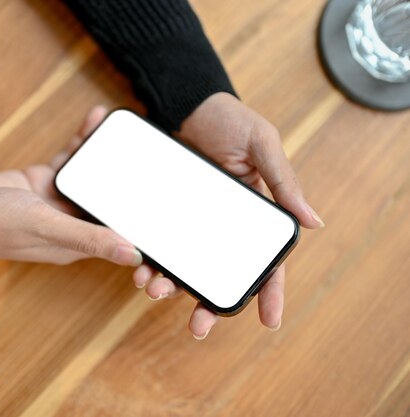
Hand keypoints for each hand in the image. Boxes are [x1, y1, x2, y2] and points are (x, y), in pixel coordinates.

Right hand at [0, 106, 141, 266]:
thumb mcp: (47, 228)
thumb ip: (89, 238)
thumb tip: (134, 254)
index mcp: (77, 244)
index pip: (119, 234)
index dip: (142, 222)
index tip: (166, 204)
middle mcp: (72, 223)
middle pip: (109, 200)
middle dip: (129, 179)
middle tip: (152, 155)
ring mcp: (59, 201)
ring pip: (93, 175)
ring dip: (107, 154)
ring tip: (124, 130)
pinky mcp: (47, 180)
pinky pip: (72, 160)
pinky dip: (82, 142)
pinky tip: (95, 121)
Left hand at [132, 92, 324, 338]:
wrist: (187, 105)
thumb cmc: (232, 121)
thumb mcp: (263, 145)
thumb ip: (283, 182)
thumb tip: (312, 222)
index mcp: (253, 214)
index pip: (265, 260)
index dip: (269, 292)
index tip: (269, 322)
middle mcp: (222, 225)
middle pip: (218, 273)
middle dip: (208, 304)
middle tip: (198, 328)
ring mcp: (193, 221)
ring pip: (184, 262)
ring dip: (171, 283)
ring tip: (154, 291)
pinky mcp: (167, 212)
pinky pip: (159, 240)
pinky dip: (149, 256)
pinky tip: (138, 266)